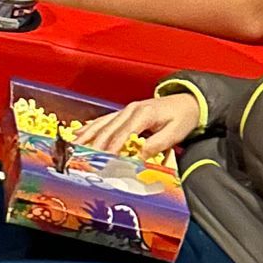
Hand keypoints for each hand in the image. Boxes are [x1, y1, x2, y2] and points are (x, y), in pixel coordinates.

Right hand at [79, 91, 200, 155]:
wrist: (187, 102)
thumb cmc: (182, 118)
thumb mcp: (174, 133)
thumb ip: (156, 144)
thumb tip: (139, 157)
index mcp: (143, 114)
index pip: (124, 133)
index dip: (113, 148)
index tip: (104, 160)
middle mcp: (131, 110)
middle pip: (109, 129)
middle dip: (96, 145)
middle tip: (85, 159)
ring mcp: (126, 110)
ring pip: (103, 123)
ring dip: (88, 135)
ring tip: (74, 147)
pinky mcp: (125, 112)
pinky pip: (104, 120)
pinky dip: (91, 127)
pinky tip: (80, 133)